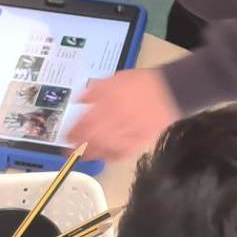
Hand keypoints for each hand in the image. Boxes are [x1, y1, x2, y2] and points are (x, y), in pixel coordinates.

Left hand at [66, 68, 180, 161]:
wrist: (171, 90)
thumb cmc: (140, 83)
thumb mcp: (113, 79)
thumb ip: (94, 90)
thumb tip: (79, 100)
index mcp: (108, 103)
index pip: (84, 122)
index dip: (73, 132)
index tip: (65, 137)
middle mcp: (117, 119)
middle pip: (93, 138)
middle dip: (79, 147)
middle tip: (71, 152)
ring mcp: (129, 131)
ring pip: (106, 148)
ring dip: (93, 154)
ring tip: (85, 156)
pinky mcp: (140, 140)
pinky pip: (123, 152)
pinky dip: (112, 156)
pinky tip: (106, 157)